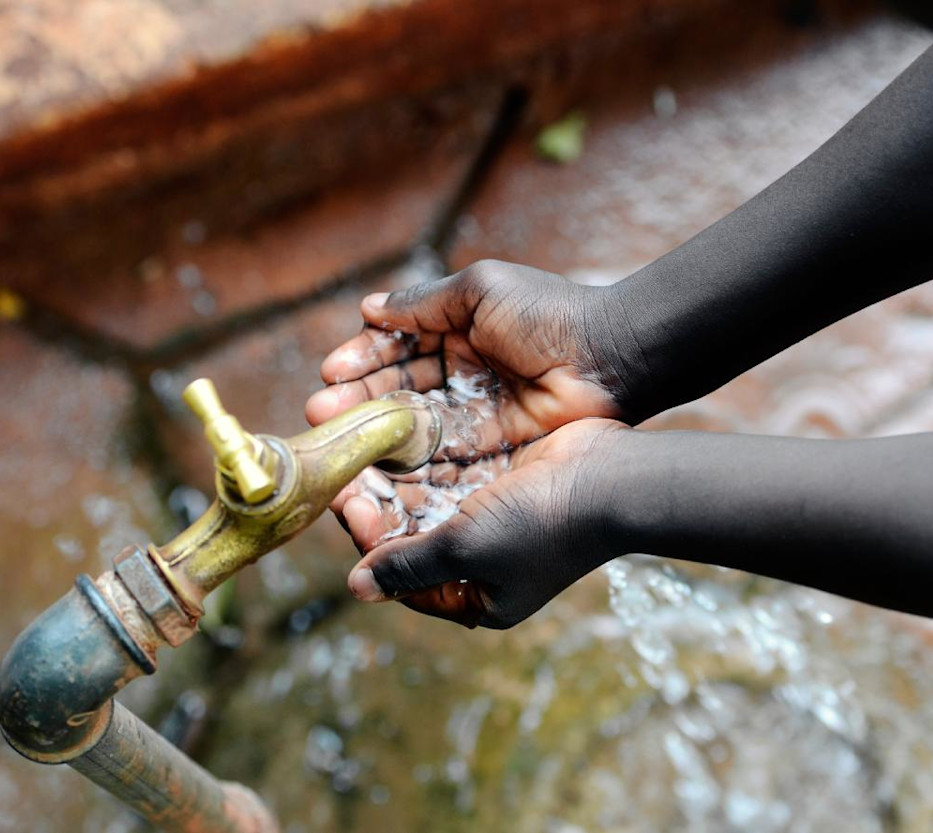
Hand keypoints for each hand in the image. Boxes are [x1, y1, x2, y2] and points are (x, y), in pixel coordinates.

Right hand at [305, 260, 628, 459]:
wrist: (611, 358)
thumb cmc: (550, 314)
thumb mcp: (481, 291)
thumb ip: (423, 304)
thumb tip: (366, 308)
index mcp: (455, 330)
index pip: (396, 346)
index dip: (362, 359)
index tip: (332, 371)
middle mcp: (459, 372)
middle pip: (396, 389)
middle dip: (357, 400)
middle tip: (320, 413)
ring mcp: (472, 412)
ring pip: (411, 425)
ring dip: (372, 432)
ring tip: (336, 439)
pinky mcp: (489, 447)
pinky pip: (441, 455)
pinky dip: (408, 462)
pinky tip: (376, 467)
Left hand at [331, 419, 629, 628]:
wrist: (613, 477)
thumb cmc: (542, 524)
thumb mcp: (466, 549)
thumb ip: (410, 565)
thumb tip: (357, 588)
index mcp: (478, 597)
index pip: (406, 578)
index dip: (372, 544)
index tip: (348, 503)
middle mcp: (484, 563)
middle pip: (414, 537)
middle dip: (381, 506)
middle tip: (349, 471)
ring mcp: (495, 521)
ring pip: (430, 501)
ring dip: (400, 479)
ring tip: (368, 449)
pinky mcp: (504, 482)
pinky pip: (454, 474)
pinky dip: (428, 460)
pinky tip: (402, 437)